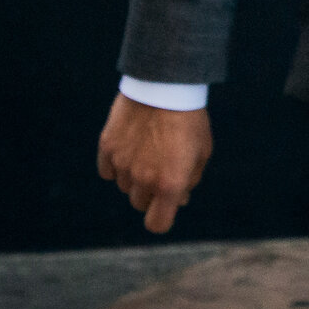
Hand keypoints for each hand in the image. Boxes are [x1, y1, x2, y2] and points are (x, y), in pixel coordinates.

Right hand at [97, 95, 212, 234]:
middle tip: (161, 168)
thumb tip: (181, 199)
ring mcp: (122, 164)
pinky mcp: (107, 148)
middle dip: (151, 193)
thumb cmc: (189, 119)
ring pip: (124, 186)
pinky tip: (130, 148)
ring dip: (134, 177)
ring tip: (148, 150)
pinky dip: (116, 165)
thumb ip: (190, 179)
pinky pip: (107, 171)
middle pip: (140, 203)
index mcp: (170, 184)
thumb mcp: (202, 151)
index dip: (162, 218)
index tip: (166, 207)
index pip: (157, 224)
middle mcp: (143, 179)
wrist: (166, 85)